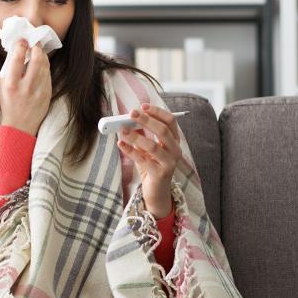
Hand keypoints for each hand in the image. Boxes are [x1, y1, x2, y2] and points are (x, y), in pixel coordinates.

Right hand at [0, 38, 51, 136]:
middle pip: (36, 59)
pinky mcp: (47, 94)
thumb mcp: (3, 85)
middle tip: (34, 44)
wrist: (19, 126)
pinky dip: (44, 68)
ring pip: (45, 66)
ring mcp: (39, 92)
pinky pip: (48, 75)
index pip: (17, 58)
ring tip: (38, 53)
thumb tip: (17, 49)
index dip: (21, 45)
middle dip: (36, 48)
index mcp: (11, 84)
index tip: (22, 41)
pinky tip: (40, 66)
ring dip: (42, 56)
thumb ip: (9, 68)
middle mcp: (26, 87)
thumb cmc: (9, 103)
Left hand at [116, 103, 181, 217]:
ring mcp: (169, 163)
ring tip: (122, 130)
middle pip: (163, 131)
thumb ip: (142, 134)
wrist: (157, 192)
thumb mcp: (148, 148)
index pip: (170, 121)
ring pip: (153, 146)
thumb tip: (128, 120)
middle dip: (147, 120)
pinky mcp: (160, 174)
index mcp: (174, 141)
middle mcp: (175, 151)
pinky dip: (130, 150)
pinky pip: (143, 160)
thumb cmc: (152, 166)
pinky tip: (121, 144)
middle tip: (132, 113)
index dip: (157, 112)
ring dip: (136, 136)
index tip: (143, 106)